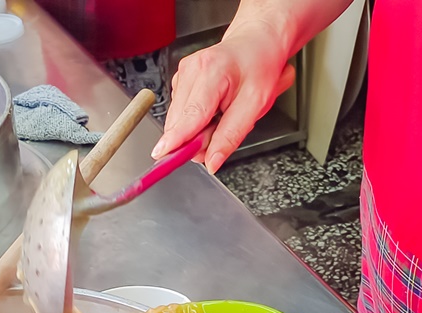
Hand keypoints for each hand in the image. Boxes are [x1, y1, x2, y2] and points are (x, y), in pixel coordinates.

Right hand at [152, 19, 295, 172]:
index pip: (190, 115)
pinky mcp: (181, 80)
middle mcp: (191, 71)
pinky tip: (212, 108)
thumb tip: (212, 162)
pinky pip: (182, 112)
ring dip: (197, 129)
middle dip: (196, 138)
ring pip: (179, 120)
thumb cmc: (259, 66)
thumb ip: (230, 136)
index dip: (176, 139)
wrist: (257, 42)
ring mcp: (183, 74)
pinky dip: (195, 119)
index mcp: (211, 72)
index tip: (162, 154)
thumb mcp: (255, 105)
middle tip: (221, 131)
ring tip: (221, 114)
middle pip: (180, 122)